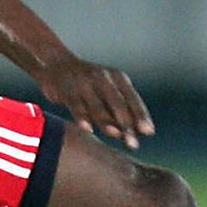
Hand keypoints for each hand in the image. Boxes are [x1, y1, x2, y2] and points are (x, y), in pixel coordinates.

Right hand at [36, 53, 154, 149]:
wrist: (57, 64)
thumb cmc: (88, 84)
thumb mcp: (108, 89)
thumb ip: (120, 109)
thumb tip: (134, 133)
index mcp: (118, 78)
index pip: (133, 99)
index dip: (141, 116)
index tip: (149, 132)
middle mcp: (103, 78)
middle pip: (118, 104)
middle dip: (127, 124)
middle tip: (133, 143)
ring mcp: (84, 82)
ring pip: (97, 106)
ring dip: (107, 122)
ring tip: (116, 135)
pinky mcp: (67, 89)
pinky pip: (76, 105)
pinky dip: (82, 117)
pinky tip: (87, 129)